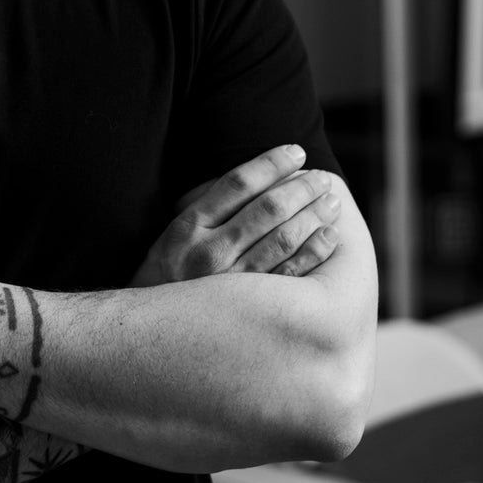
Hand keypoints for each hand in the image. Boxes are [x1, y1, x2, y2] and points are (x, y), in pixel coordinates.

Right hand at [128, 144, 344, 287]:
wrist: (151, 331)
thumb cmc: (168, 273)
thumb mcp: (173, 233)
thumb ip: (205, 206)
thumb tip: (252, 177)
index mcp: (189, 227)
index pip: (237, 183)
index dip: (271, 164)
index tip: (295, 152)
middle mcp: (210, 252)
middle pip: (266, 209)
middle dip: (301, 188)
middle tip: (323, 177)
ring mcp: (232, 282)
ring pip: (283, 239)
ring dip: (313, 215)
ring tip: (331, 201)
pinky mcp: (249, 308)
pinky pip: (290, 275)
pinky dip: (313, 252)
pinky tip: (329, 236)